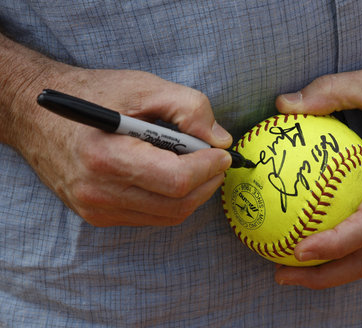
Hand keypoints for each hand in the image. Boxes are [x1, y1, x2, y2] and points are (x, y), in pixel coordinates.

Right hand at [12, 67, 232, 226]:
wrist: (37, 115)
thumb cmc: (91, 95)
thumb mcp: (143, 87)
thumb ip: (188, 108)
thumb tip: (220, 140)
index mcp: (107, 156)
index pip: (176, 180)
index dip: (208, 168)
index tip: (222, 153)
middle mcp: (100, 192)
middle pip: (177, 204)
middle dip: (207, 183)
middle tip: (216, 161)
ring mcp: (98, 209)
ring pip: (168, 216)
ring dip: (194, 193)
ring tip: (198, 167)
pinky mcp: (99, 215)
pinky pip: (151, 217)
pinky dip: (172, 200)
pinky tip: (173, 177)